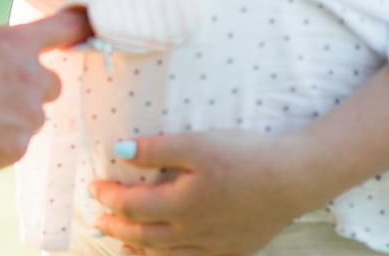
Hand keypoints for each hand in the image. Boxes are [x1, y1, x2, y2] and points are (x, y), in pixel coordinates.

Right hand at [0, 7, 91, 168]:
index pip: (65, 29)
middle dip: (31, 89)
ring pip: (33, 117)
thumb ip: (8, 52)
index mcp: (18, 44)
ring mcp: (26, 114)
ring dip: (15, 117)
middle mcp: (31, 76)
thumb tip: (27, 63)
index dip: (81, 27)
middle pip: (52, 84)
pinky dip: (1, 142)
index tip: (91, 27)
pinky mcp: (17, 147)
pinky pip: (19, 143)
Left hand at [92, 67, 388, 252]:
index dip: (108, 197)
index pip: (131, 206)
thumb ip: (155, 149)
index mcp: (180, 205)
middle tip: (98, 221)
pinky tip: (166, 251)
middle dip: (116, 227)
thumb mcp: (196, 144)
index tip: (94, 186)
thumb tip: (118, 151)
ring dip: (138, 247)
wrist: (294, 179)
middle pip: (142, 236)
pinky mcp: (232, 249)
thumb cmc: (245, 156)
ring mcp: (213, 245)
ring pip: (165, 254)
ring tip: (123, 241)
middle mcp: (192, 232)